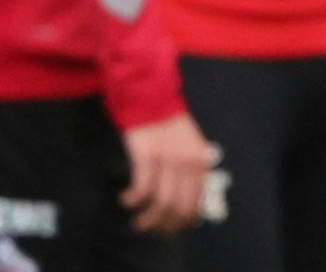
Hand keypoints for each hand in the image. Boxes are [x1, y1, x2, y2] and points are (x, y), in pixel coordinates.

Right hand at [121, 112, 211, 233]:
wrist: (150, 95)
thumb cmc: (168, 122)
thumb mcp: (188, 145)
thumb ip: (189, 171)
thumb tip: (183, 204)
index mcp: (200, 162)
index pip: (195, 203)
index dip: (181, 222)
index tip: (168, 230)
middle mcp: (187, 164)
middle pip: (177, 208)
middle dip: (163, 226)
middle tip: (150, 229)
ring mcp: (167, 160)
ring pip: (159, 203)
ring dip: (146, 219)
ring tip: (137, 222)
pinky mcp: (146, 156)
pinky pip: (141, 189)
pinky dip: (132, 200)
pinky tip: (126, 200)